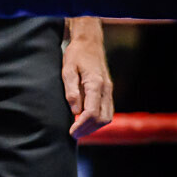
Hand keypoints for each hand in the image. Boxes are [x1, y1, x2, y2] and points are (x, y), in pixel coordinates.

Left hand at [62, 19, 113, 138]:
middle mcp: (106, 89)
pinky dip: (98, 120)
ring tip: (79, 130)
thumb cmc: (76, 54)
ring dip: (94, 126)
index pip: (92, 112)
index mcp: (96, 84)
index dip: (82, 125)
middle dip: (88, 129)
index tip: (71, 132)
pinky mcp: (108, 91)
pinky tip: (86, 121)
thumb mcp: (68, 68)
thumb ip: (71, 89)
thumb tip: (75, 110)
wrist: (89, 42)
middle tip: (73, 134)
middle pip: (102, 118)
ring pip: (107, 116)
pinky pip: (107, 110)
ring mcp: (109, 90)